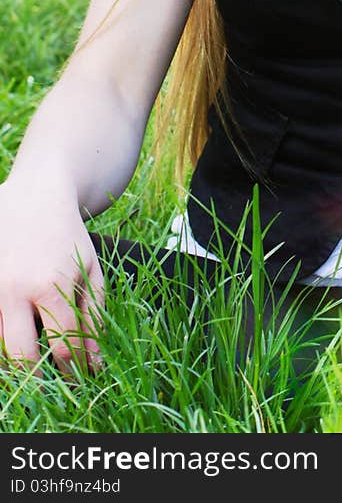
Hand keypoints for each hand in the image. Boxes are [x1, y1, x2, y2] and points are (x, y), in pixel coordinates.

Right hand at [0, 180, 104, 379]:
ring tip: (33, 352)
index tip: (79, 379)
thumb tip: (94, 361)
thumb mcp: (90, 270)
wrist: (34, 196)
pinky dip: (2, 333)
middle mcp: (13, 291)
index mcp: (49, 286)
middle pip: (21, 356)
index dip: (74, 369)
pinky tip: (16, 331)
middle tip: (49, 383)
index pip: (62, 346)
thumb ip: (93, 315)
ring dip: (15, 355)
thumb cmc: (67, 235)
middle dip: (37, 377)